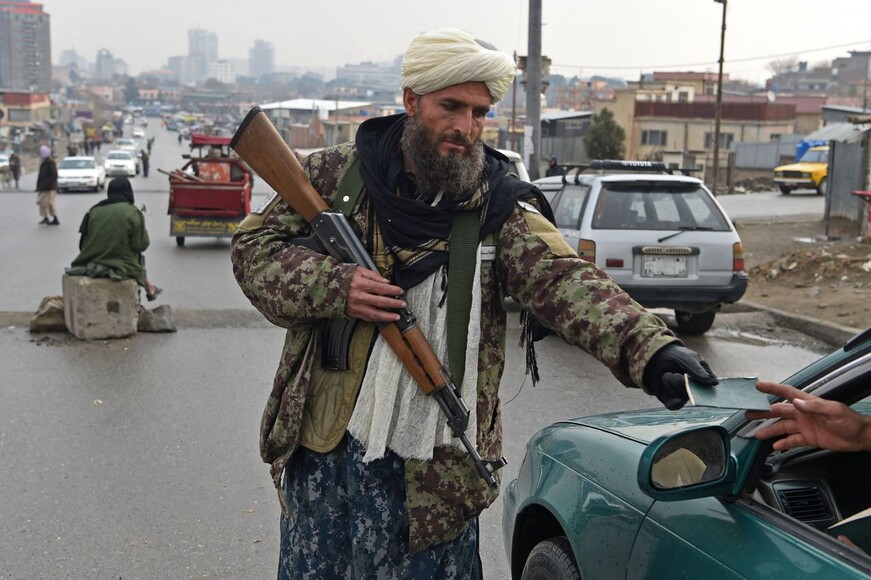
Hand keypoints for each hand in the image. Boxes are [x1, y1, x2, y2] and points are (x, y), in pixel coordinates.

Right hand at [345, 267, 405, 322]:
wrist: (326, 287)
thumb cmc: (344, 277)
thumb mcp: (358, 270)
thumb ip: (373, 275)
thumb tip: (386, 281)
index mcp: (360, 283)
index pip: (380, 288)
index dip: (392, 290)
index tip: (400, 291)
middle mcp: (359, 296)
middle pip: (380, 301)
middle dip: (393, 303)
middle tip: (403, 304)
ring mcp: (356, 306)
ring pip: (374, 313)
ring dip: (387, 316)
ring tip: (397, 316)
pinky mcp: (353, 313)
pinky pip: (367, 317)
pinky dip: (377, 318)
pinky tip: (384, 318)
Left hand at [643, 343, 717, 409]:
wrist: (656, 356)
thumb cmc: (676, 356)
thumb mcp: (689, 358)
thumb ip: (699, 370)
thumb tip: (715, 383)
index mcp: (703, 379)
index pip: (710, 390)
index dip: (710, 393)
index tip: (707, 389)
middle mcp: (694, 390)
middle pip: (697, 396)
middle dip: (688, 386)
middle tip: (680, 374)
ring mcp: (682, 395)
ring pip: (684, 398)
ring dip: (676, 385)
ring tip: (668, 374)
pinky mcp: (670, 399)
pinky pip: (674, 406)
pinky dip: (675, 403)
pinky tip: (676, 401)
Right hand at [746, 382, 870, 451]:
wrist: (860, 437)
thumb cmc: (850, 421)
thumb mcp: (834, 410)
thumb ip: (815, 406)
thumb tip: (796, 403)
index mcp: (808, 403)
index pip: (787, 393)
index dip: (772, 389)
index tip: (758, 386)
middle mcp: (803, 414)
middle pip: (778, 411)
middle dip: (763, 412)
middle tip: (749, 414)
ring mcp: (804, 426)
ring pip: (782, 427)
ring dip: (769, 430)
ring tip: (757, 434)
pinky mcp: (808, 438)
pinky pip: (792, 440)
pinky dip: (783, 443)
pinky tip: (775, 446)